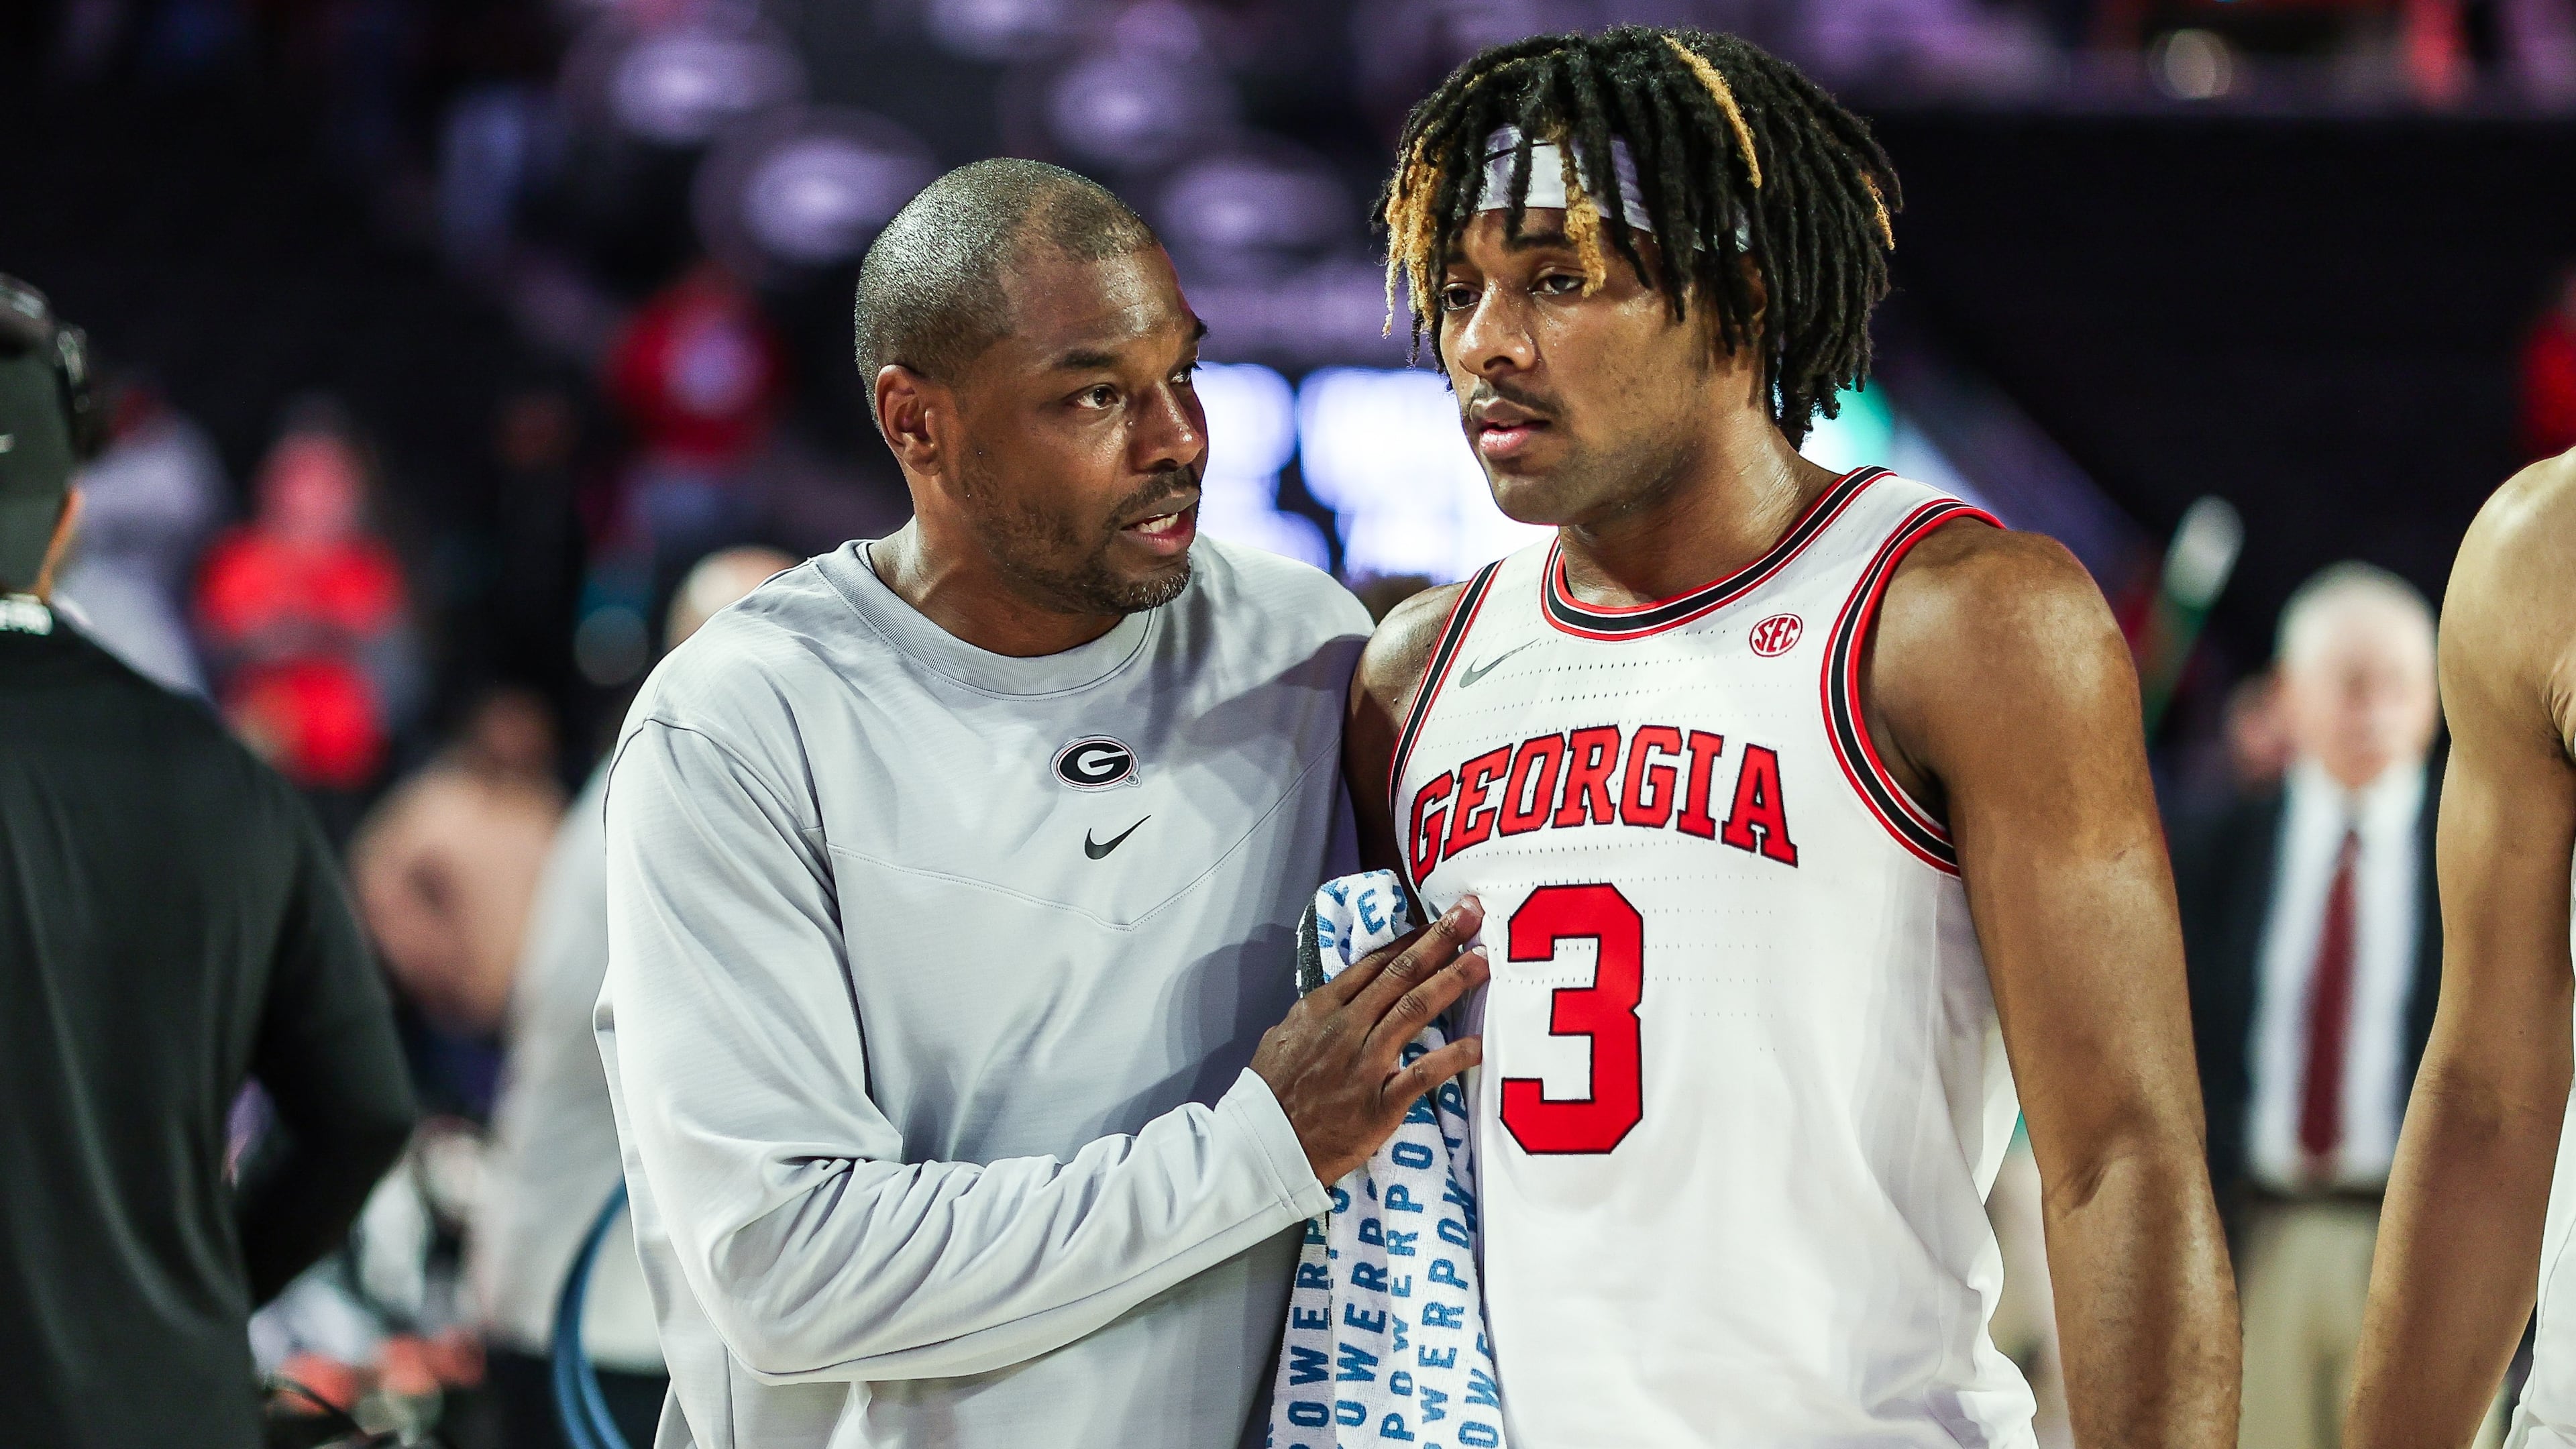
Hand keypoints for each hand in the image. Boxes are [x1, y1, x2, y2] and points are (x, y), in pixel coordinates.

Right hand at [1250, 896, 1487, 1185]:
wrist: (1263, 1147)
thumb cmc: (1271, 1094)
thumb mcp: (1281, 1038)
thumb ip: (1312, 1015)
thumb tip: (1333, 999)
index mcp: (1322, 1008)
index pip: (1374, 964)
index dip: (1410, 939)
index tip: (1440, 920)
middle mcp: (1346, 1027)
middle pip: (1400, 974)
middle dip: (1439, 941)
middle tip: (1471, 914)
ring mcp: (1364, 1062)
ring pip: (1414, 1010)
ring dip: (1452, 981)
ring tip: (1482, 960)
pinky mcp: (1380, 1101)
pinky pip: (1422, 1074)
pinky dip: (1452, 1057)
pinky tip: (1478, 1044)